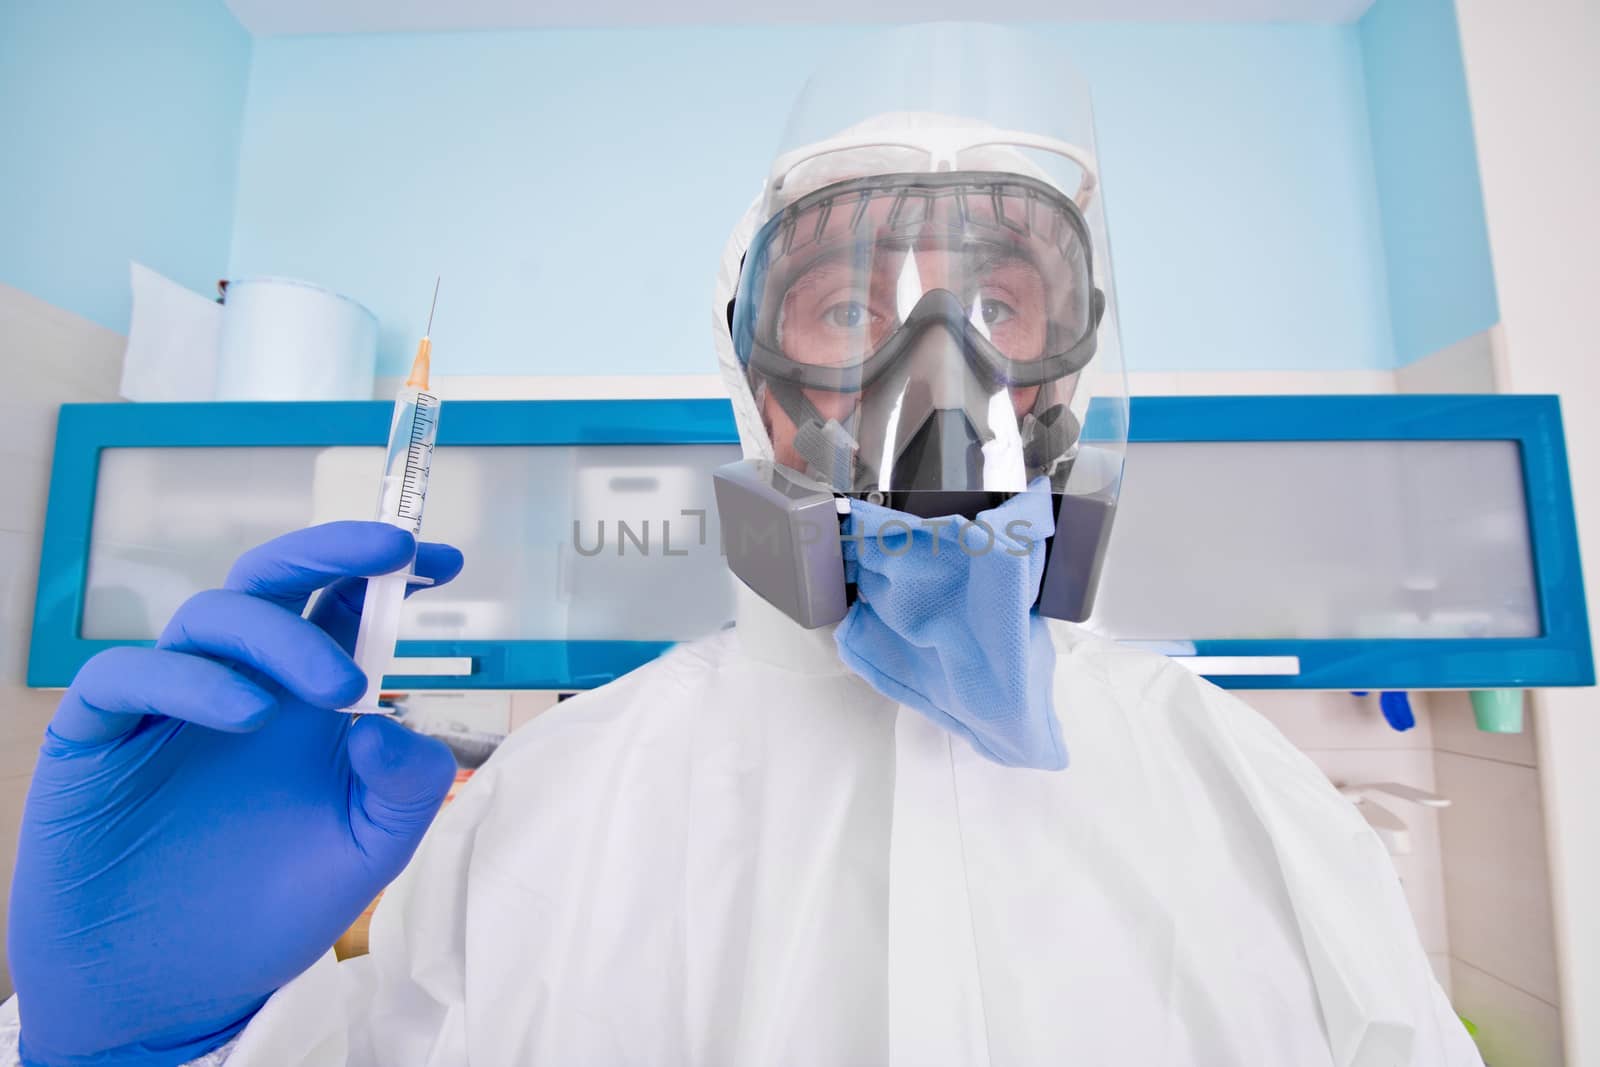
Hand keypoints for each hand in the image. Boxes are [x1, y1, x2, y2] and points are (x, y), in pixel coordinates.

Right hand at [8, 522, 463, 1066]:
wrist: (170, 991)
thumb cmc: (268, 910)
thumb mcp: (367, 853)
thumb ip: (405, 787)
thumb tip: (389, 723)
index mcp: (304, 700)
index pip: (341, 606)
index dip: (384, 570)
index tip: (443, 557)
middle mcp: (239, 684)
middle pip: (273, 582)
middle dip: (334, 551)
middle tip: (394, 553)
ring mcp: (166, 705)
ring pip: (209, 616)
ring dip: (279, 634)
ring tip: (335, 689)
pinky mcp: (96, 736)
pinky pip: (127, 675)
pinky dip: (190, 679)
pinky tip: (247, 713)